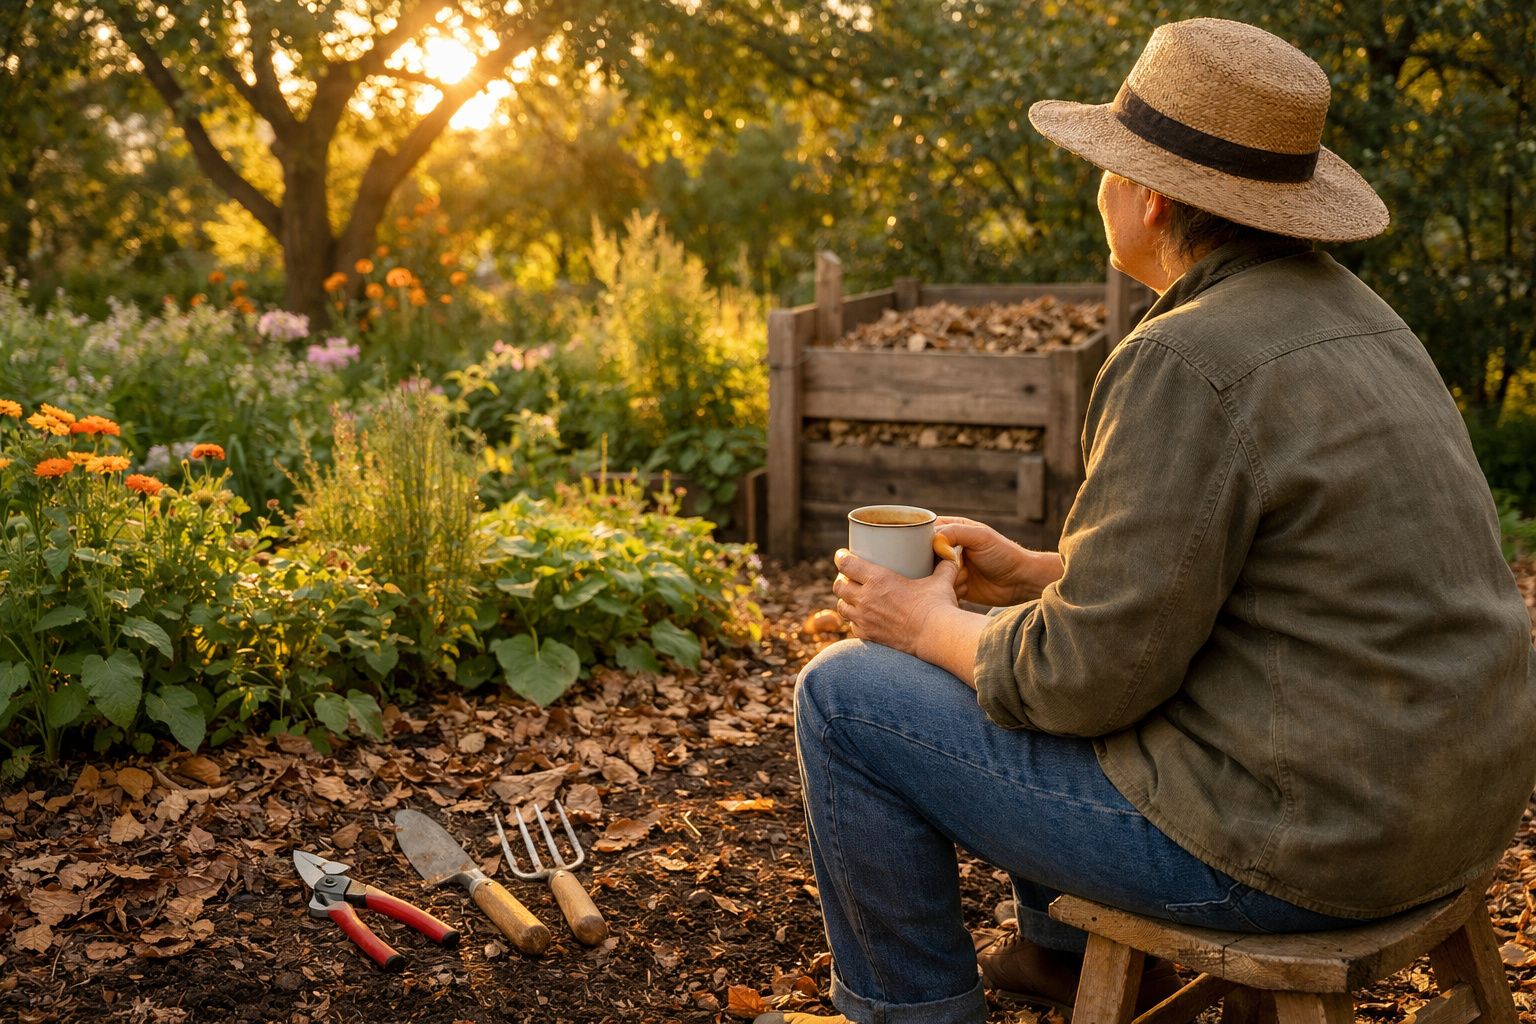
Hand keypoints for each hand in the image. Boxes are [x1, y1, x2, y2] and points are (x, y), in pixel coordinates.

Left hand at [832, 549, 960, 656]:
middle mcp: (866, 598)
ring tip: (853, 597)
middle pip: (839, 585)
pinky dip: (854, 620)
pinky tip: (863, 618)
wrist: (936, 636)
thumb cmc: (938, 606)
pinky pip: (852, 626)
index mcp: (878, 579)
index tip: (842, 554)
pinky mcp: (869, 636)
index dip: (841, 557)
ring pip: (841, 607)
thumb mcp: (941, 580)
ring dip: (845, 600)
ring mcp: (865, 619)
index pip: (847, 563)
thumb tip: (952, 555)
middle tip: (849, 577)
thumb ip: (944, 566)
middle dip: (841, 579)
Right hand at [934, 517, 1063, 606]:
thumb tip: (932, 542)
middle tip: (953, 566)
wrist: (1020, 581)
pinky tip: (966, 588)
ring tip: (965, 576)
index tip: (933, 550)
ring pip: (930, 575)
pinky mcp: (953, 587)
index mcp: (952, 530)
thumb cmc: (1004, 554)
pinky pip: (940, 590)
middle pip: (922, 555)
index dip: (921, 541)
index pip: (925, 532)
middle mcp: (947, 549)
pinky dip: (949, 590)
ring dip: (944, 578)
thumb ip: (955, 533)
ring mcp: (949, 569)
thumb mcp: (981, 537)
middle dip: (934, 563)